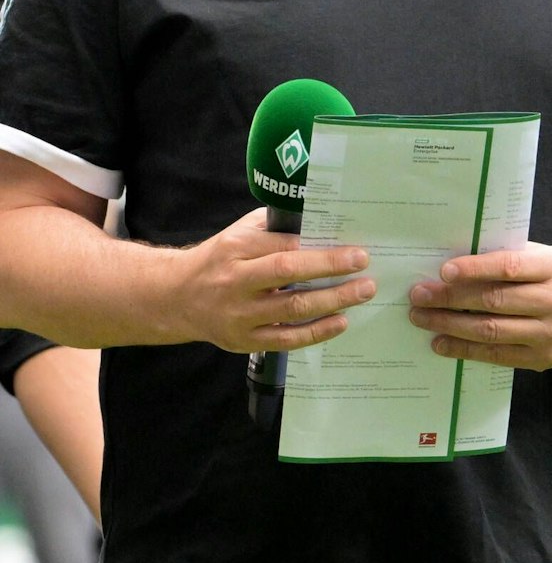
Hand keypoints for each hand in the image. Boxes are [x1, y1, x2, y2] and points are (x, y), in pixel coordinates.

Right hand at [174, 208, 374, 352]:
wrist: (175, 297)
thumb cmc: (220, 258)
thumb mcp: (240, 233)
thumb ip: (276, 227)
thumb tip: (323, 221)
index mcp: (236, 249)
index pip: (284, 247)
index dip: (321, 250)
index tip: (355, 250)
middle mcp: (235, 282)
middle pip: (288, 274)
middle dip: (331, 270)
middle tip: (365, 268)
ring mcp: (238, 315)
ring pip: (291, 309)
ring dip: (332, 301)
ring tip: (362, 293)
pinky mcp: (243, 341)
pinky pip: (285, 339)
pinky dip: (316, 332)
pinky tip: (340, 322)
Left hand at [407, 244, 551, 370]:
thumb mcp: (551, 258)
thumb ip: (513, 259)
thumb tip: (459, 264)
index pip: (510, 268)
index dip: (475, 269)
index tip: (443, 271)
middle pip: (494, 301)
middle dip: (450, 299)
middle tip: (419, 295)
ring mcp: (551, 335)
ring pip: (491, 331)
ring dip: (450, 325)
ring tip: (422, 318)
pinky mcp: (544, 359)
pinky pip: (497, 355)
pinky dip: (465, 350)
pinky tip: (442, 342)